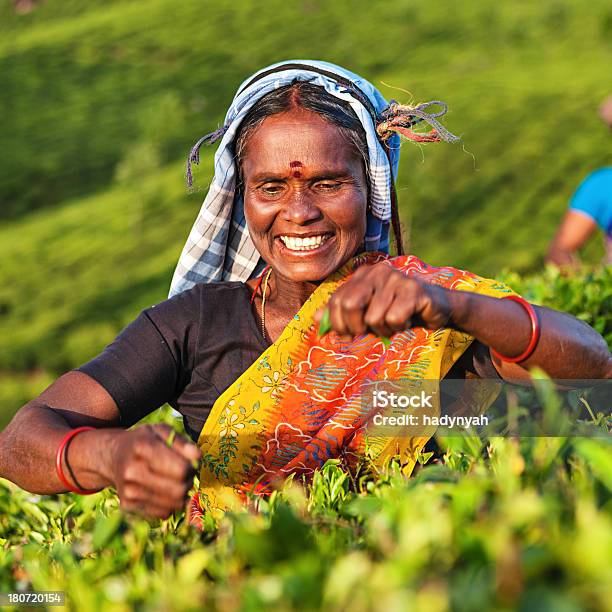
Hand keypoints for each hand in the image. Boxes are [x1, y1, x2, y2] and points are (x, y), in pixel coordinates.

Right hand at [109, 424, 200, 519]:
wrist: (114, 455)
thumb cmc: (144, 440)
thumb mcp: (162, 431)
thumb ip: (182, 442)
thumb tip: (198, 457)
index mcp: (143, 446)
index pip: (181, 469)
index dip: (192, 468)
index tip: (190, 463)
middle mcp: (132, 471)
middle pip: (179, 490)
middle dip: (189, 482)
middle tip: (186, 474)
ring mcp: (128, 491)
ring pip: (173, 504)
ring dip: (182, 495)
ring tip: (176, 481)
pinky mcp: (128, 506)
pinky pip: (163, 513)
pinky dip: (170, 504)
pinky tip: (164, 491)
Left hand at [316, 262, 453, 338]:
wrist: (436, 308)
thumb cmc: (398, 312)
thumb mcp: (367, 313)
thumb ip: (341, 314)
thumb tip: (315, 318)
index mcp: (363, 275)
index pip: (337, 301)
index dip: (339, 324)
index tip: (350, 334)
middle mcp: (377, 271)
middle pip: (350, 305)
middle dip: (358, 327)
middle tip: (371, 331)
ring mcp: (396, 279)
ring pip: (374, 317)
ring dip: (384, 330)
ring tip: (395, 323)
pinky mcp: (414, 290)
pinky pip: (394, 318)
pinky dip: (400, 326)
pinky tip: (408, 319)